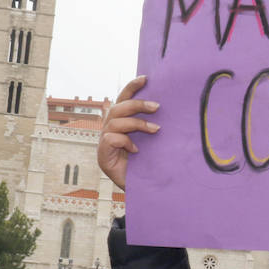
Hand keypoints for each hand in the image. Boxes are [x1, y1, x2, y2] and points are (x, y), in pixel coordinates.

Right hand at [97, 76, 159, 190]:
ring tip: (156, 130)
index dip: (131, 87)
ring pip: (115, 121)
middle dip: (138, 104)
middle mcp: (109, 130)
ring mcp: (103, 142)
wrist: (143, 190)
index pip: (122, 99)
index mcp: (120, 123)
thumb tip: (166, 107)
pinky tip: (136, 150)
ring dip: (137, 124)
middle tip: (157, 107)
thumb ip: (151, 125)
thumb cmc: (148, 164)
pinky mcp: (102, 155)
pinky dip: (125, 141)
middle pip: (118, 107)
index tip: (146, 78)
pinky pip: (111, 138)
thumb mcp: (152, 141)